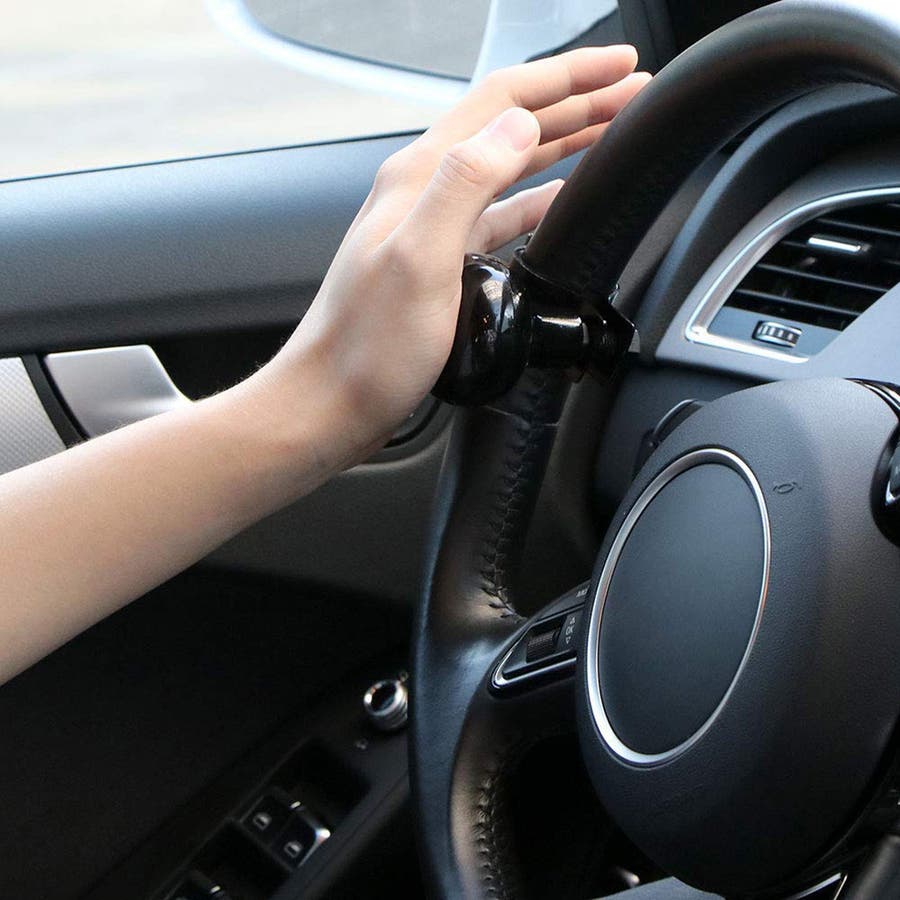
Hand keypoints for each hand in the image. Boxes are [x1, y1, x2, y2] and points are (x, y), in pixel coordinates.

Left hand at [255, 47, 650, 471]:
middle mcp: (426, 192)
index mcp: (421, 177)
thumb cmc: (367, 347)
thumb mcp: (419, 259)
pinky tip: (562, 201)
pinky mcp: (442, 263)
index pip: (504, 100)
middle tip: (632, 95)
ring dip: (564, 144)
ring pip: (511, 168)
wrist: (332, 402)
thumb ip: (465, 183)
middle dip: (577, 102)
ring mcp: (433, 227)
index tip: (622, 64)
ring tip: (611, 133)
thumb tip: (519, 126)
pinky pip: (501, 215)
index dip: (569, 75)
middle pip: (512, 127)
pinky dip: (539, 200)